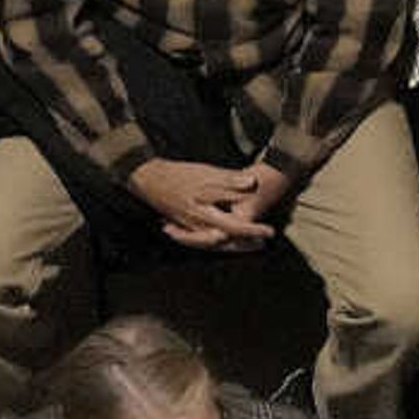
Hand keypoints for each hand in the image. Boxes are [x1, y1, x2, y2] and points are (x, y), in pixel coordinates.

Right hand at [128, 156, 274, 250]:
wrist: (149, 178)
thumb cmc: (178, 175)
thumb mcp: (206, 174)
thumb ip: (229, 181)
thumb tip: (252, 183)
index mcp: (205, 215)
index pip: (236, 227)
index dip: (254, 231)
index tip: (270, 233)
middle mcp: (198, 226)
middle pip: (226, 243)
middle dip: (245, 245)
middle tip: (262, 244)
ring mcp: (190, 228)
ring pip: (214, 243)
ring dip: (232, 245)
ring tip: (249, 244)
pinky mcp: (184, 225)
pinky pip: (203, 238)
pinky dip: (215, 241)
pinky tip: (224, 238)